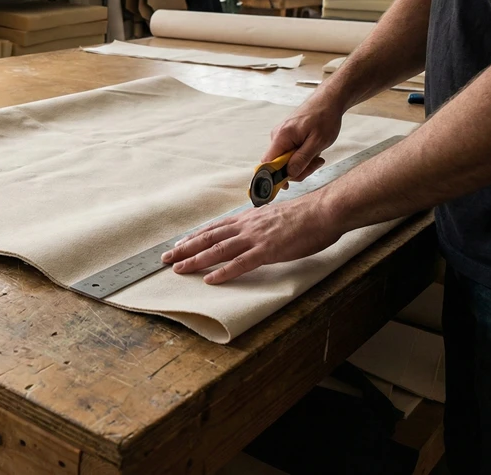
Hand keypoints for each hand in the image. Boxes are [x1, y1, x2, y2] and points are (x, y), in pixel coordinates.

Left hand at [160, 192, 344, 283]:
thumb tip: (252, 233)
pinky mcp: (268, 250)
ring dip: (196, 260)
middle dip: (185, 249)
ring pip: (218, 250)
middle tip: (166, 259)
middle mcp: (246, 226)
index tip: (179, 245)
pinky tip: (210, 280)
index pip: (214, 228)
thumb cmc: (305, 216)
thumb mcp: (275, 217)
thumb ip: (260, 226)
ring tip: (178, 269)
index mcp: (248, 219)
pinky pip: (241, 263)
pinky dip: (224, 272)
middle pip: (209, 238)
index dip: (194, 237)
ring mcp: (255, 238)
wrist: (323, 211)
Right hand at [266, 92, 344, 181]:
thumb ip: (302, 159)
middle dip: (296, 170)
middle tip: (316, 164)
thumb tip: (289, 174)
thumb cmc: (325, 118)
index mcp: (281, 137)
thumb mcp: (318, 142)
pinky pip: (290, 153)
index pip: (267, 163)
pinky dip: (302, 156)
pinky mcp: (287, 136)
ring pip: (285, 160)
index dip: (273, 177)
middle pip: (278, 164)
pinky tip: (313, 150)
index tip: (286, 186)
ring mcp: (281, 136)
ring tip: (318, 155)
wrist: (328, 101)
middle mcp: (277, 137)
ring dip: (302, 163)